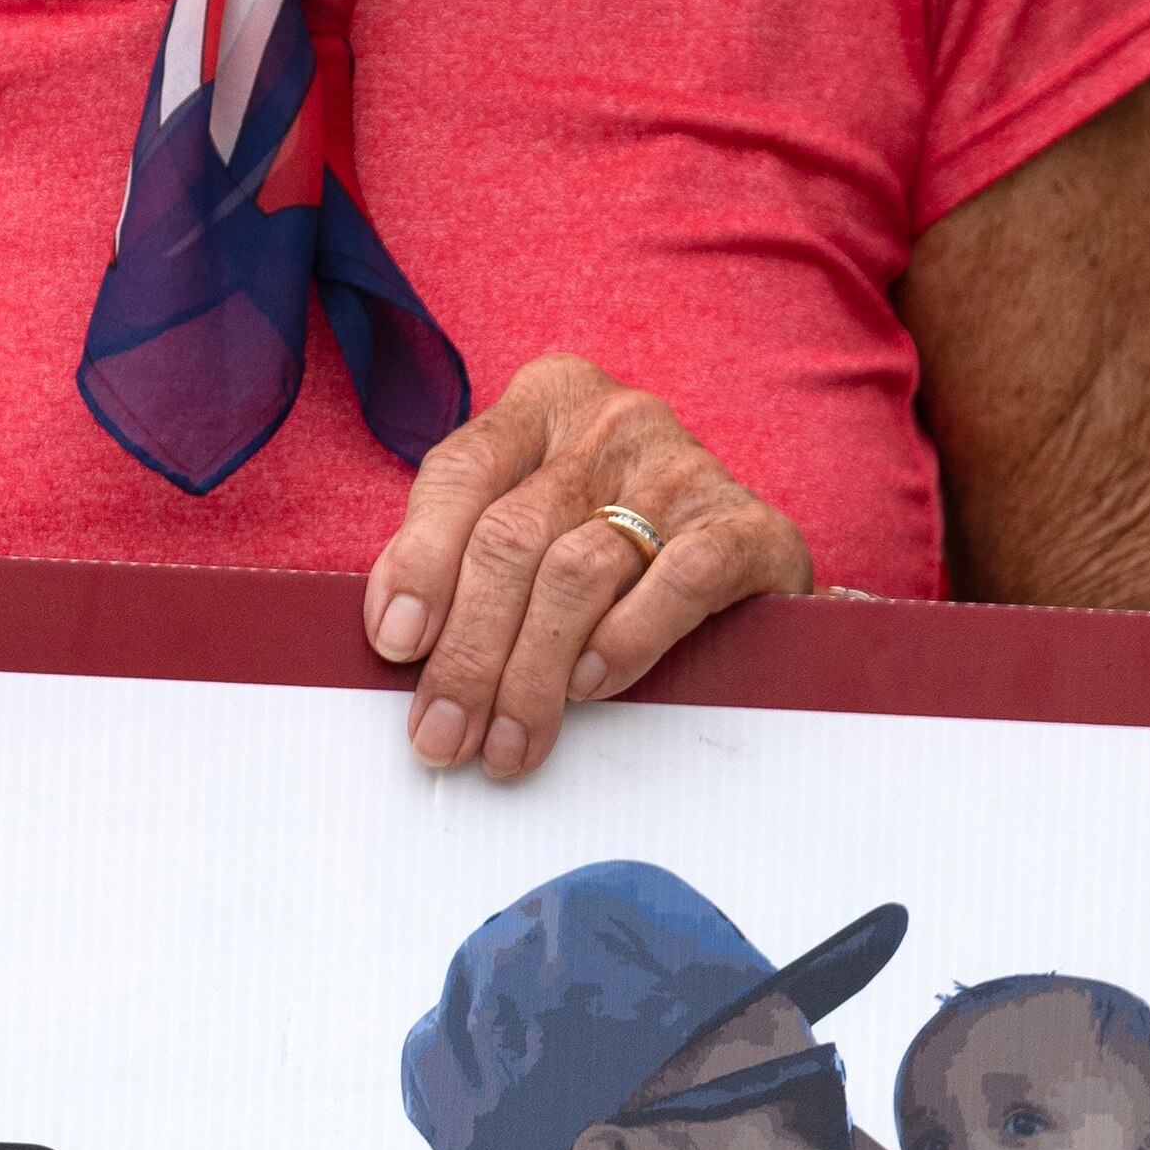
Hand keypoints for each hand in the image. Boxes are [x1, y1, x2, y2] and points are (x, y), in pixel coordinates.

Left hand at [363, 354, 813, 780]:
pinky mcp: (750, 526)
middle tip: (443, 733)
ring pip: (579, 572)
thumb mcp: (533, 526)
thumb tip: (399, 636)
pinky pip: (678, 581)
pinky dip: (625, 639)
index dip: (419, 561)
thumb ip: (465, 557)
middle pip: (512, 538)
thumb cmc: (615, 552)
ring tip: (508, 745)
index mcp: (546, 403)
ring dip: (531, 675)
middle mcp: (612, 421)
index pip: (460, 472)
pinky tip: (591, 687)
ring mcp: (684, 468)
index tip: (397, 646)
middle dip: (468, 651)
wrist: (752, 562)